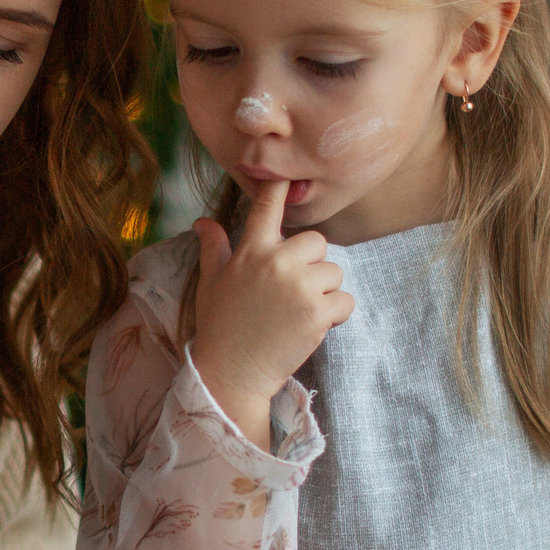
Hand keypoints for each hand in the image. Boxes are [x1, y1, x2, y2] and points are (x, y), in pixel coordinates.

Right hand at [187, 180, 353, 447]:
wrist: (231, 373)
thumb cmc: (220, 327)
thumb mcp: (211, 282)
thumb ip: (214, 248)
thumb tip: (204, 221)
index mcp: (251, 251)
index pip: (267, 207)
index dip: (280, 188)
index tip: (289, 176)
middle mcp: (276, 261)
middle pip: (318, 241)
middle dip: (312, 263)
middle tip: (292, 290)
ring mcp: (299, 286)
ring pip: (334, 272)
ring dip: (324, 291)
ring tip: (299, 312)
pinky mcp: (318, 311)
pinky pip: (345, 300)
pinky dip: (336, 313)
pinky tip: (312, 325)